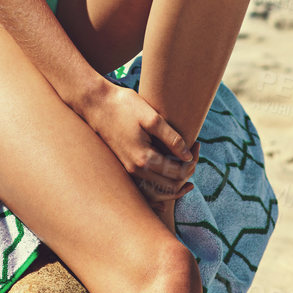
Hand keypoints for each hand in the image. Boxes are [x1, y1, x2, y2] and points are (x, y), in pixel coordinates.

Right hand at [81, 82, 197, 202]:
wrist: (95, 104)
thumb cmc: (123, 106)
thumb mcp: (152, 118)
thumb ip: (172, 138)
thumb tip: (188, 156)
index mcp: (143, 159)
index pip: (177, 173)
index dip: (192, 162)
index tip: (197, 145)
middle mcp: (135, 170)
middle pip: (170, 186)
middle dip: (187, 171)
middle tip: (195, 151)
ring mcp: (128, 170)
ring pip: (159, 188)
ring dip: (175, 178)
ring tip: (186, 161)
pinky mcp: (125, 166)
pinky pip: (148, 183)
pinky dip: (162, 180)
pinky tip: (170, 167)